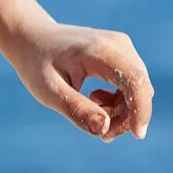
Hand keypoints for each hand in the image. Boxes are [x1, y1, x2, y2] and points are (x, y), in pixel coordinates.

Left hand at [2, 20, 152, 141]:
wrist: (31, 37)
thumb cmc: (37, 62)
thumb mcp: (48, 89)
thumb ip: (75, 109)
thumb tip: (103, 128)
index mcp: (99, 51)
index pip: (134, 80)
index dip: (141, 108)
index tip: (137, 135)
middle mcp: (117, 44)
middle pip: (139, 88)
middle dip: (126, 117)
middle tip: (102, 136)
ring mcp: (122, 47)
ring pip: (138, 89)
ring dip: (122, 111)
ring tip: (92, 115)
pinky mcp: (121, 53)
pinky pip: (132, 85)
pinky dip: (120, 101)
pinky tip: (95, 100)